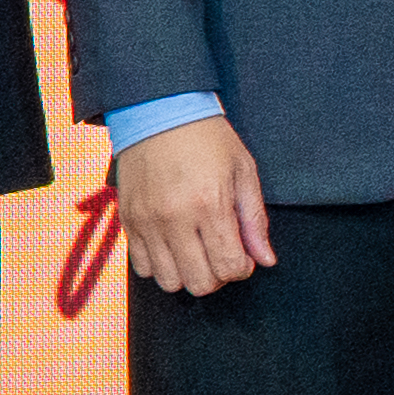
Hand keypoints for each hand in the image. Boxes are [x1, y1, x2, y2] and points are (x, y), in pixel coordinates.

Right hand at [115, 118, 276, 296]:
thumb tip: (265, 259)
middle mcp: (175, 218)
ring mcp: (147, 222)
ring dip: (188, 274)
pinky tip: (174, 245)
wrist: (159, 111)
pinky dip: (160, 265)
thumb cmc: (207, 138)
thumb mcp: (243, 171)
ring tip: (197, 251)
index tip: (243, 256)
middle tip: (222, 254)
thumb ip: (254, 220)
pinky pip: (141, 267)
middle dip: (218, 276)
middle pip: (199, 283)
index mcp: (210, 204)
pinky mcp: (128, 221)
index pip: (228, 267)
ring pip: (168, 281)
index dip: (241, 269)